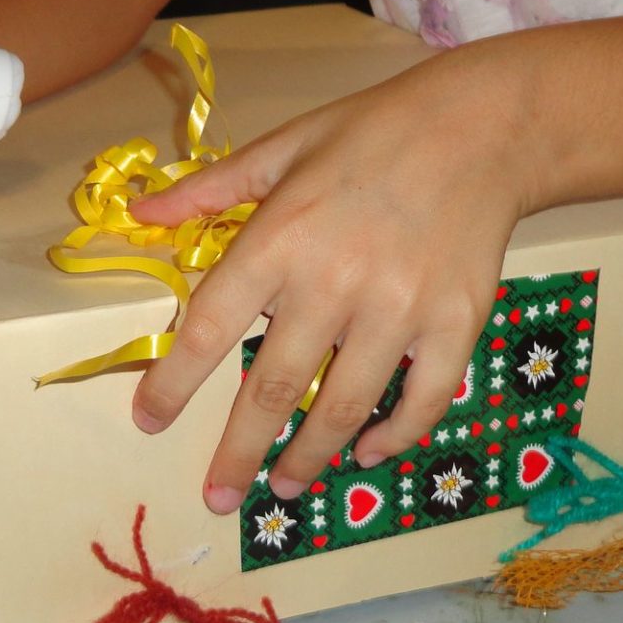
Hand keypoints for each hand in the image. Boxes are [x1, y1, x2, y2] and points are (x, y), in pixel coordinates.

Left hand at [127, 49, 537, 513]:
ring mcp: (399, 308)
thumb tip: (140, 213)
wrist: (483, 126)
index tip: (148, 421)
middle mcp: (334, 282)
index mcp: (280, 238)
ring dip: (310, 458)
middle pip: (273, 388)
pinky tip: (369, 452)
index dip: (173, 384)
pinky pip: (422, 401)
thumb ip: (210, 190)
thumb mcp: (282, 147)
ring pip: (343, 407)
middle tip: (218, 496)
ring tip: (286, 488)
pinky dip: (394, 436)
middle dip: (239, 453)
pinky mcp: (456, 323)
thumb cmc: (371, 133)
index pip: (208, 328)